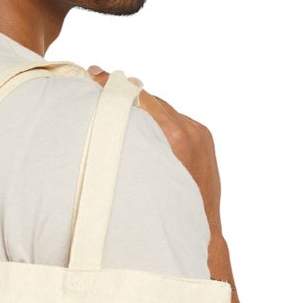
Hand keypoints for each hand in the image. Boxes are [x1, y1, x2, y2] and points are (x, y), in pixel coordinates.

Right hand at [86, 64, 223, 239]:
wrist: (203, 228)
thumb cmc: (166, 210)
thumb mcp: (141, 174)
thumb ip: (134, 143)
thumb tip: (116, 120)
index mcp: (174, 137)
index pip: (140, 98)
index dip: (115, 86)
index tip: (96, 74)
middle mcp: (189, 130)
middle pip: (151, 99)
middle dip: (126, 92)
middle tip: (100, 80)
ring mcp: (199, 132)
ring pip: (164, 108)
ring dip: (145, 106)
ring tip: (122, 102)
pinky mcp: (205, 137)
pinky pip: (178, 119)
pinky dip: (162, 119)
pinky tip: (148, 124)